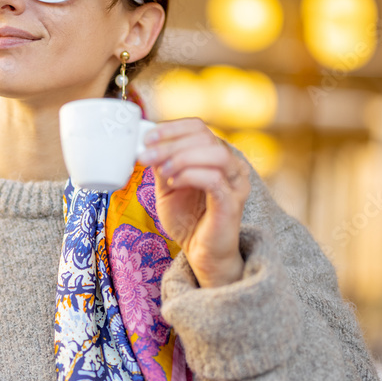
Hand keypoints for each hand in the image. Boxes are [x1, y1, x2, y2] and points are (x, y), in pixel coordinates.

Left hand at [139, 118, 250, 287]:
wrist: (201, 253)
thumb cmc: (187, 220)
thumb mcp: (167, 186)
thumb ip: (162, 164)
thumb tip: (146, 144)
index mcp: (216, 156)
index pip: (198, 127)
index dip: (171, 128)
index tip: (147, 138)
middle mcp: (231, 165)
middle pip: (205, 137)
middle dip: (170, 144)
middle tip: (145, 156)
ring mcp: (235, 183)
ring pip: (215, 153)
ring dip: (182, 157)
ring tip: (163, 172)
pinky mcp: (232, 203)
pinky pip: (214, 179)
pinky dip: (190, 176)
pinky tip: (174, 184)